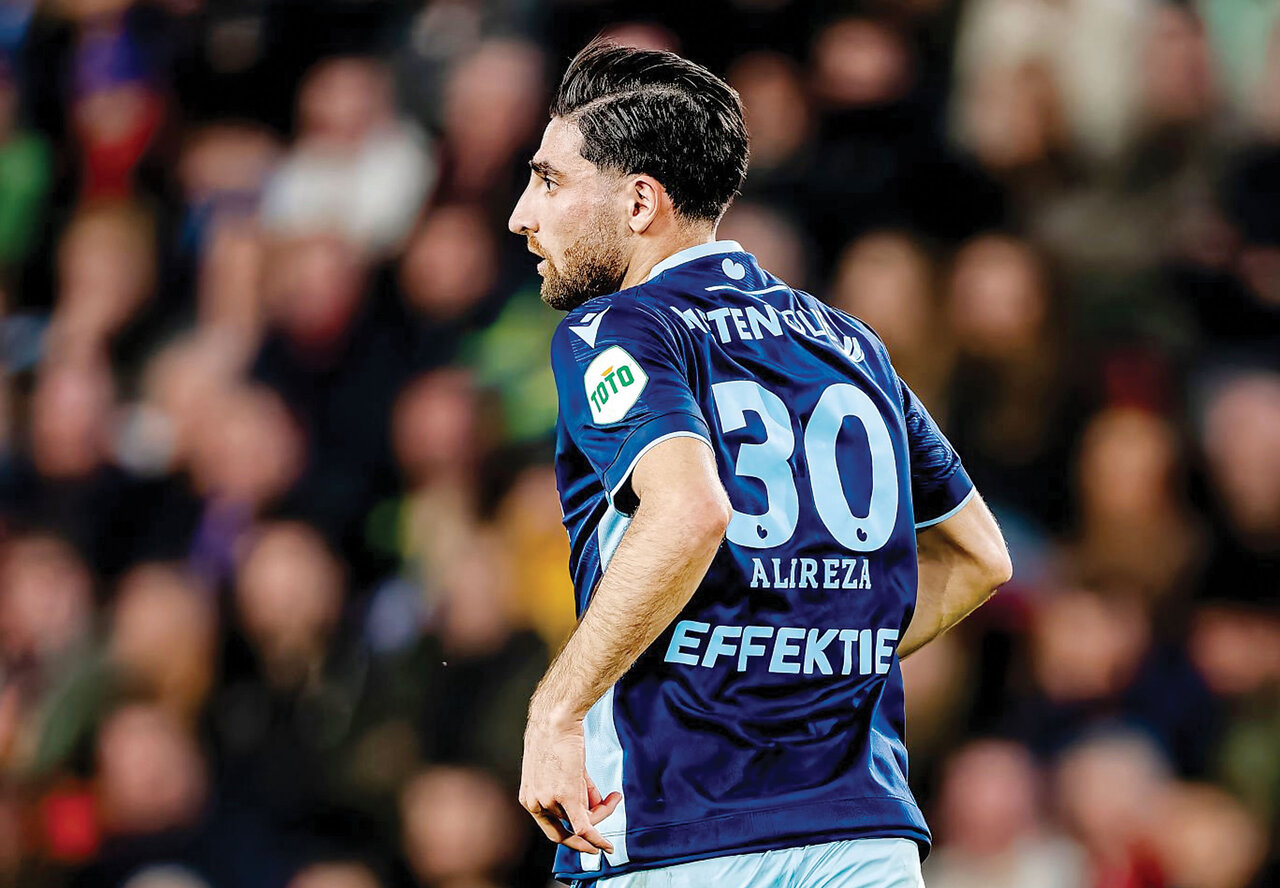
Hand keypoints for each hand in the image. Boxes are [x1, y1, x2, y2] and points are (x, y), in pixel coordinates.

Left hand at [519, 711, 621, 854]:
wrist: (555, 719)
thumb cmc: (557, 737)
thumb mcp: (564, 770)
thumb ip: (578, 791)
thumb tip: (595, 806)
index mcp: (529, 799)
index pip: (552, 827)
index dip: (571, 837)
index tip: (587, 839)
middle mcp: (535, 804)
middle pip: (568, 828)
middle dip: (589, 832)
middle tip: (604, 831)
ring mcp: (549, 800)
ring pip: (582, 822)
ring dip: (601, 814)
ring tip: (613, 798)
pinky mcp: (566, 794)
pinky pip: (584, 825)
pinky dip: (596, 838)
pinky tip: (607, 845)